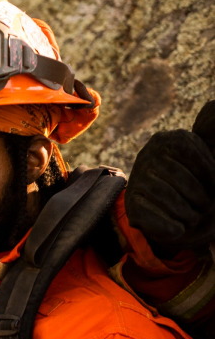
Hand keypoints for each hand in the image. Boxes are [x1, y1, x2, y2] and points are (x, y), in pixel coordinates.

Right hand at [126, 101, 214, 256]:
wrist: (174, 207)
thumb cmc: (200, 181)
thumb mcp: (209, 162)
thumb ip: (213, 133)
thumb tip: (214, 111)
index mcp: (170, 139)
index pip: (196, 155)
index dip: (210, 174)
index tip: (214, 184)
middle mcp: (149, 154)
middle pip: (182, 180)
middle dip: (200, 197)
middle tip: (205, 205)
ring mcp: (138, 178)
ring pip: (167, 198)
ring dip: (188, 213)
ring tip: (194, 216)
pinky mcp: (132, 204)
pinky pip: (154, 217)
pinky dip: (171, 227)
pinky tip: (179, 227)